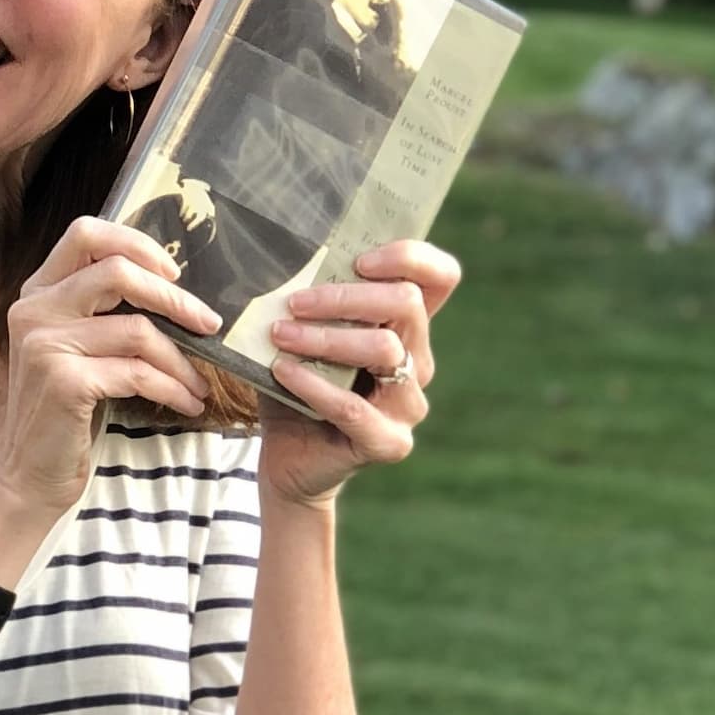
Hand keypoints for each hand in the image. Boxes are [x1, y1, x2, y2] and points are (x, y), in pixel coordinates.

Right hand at [0, 215, 222, 516]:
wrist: (30, 474)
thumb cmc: (67, 411)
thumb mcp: (79, 347)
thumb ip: (103, 309)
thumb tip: (172, 282)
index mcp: (38, 292)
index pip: (86, 233)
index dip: (136, 243)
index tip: (173, 272)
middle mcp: (34, 310)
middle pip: (116, 270)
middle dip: (173, 297)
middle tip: (208, 323)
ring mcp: (44, 344)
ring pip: (137, 329)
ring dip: (181, 359)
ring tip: (200, 383)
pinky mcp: (63, 381)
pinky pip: (138, 373)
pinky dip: (172, 388)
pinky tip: (187, 403)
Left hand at [255, 239, 461, 509]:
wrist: (288, 457)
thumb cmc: (293, 384)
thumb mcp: (300, 333)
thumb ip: (306, 300)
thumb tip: (275, 257)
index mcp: (405, 328)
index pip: (439, 278)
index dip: (411, 258)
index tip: (360, 259)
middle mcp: (417, 361)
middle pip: (407, 304)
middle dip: (347, 296)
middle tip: (295, 302)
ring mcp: (409, 404)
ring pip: (384, 349)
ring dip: (325, 337)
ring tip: (280, 334)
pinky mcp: (390, 442)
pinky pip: (353, 406)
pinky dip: (313, 384)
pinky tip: (282, 371)